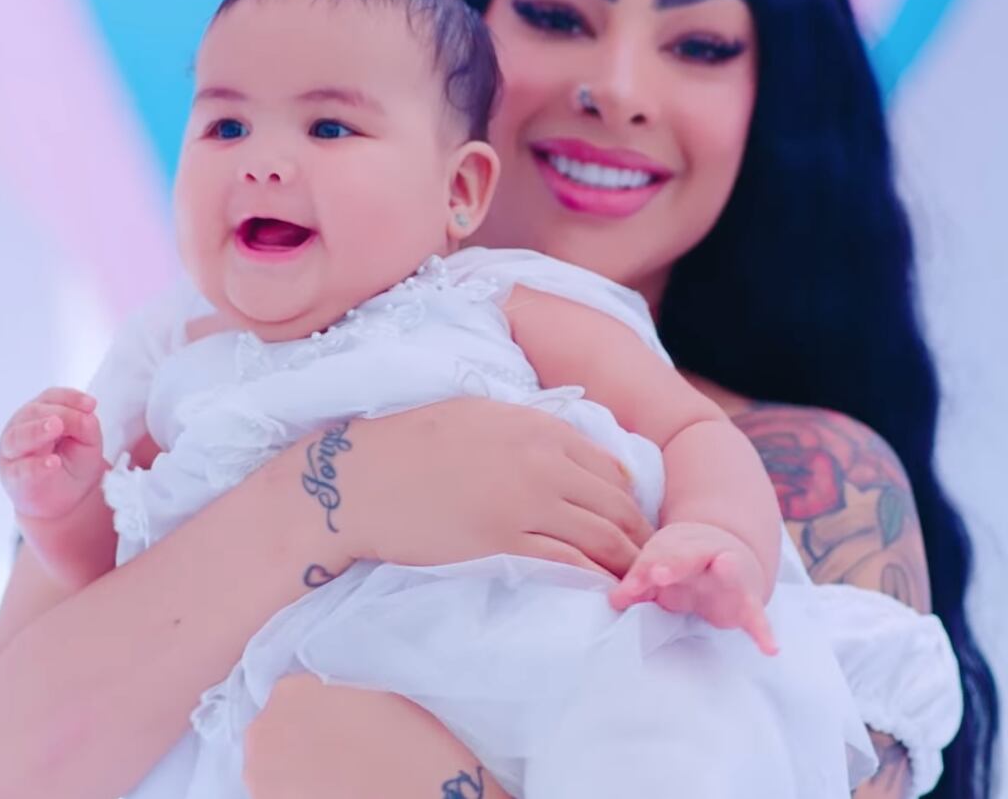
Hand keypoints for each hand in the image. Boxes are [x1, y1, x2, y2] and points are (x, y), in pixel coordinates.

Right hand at [0, 387, 107, 518]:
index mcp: (40, 415)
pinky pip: (22, 469)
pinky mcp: (14, 477)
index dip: (70, 398)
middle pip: (33, 412)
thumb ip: (85, 426)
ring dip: (37, 430)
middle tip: (66, 418)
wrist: (63, 503)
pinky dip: (37, 466)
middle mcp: (22, 428)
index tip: (91, 404)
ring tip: (55, 427)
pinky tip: (53, 463)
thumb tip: (85, 414)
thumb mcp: (88, 443)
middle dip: (55, 413)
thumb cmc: (73, 466)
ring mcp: (14, 453)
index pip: (51, 398)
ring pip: (18, 437)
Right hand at [343, 397, 654, 577]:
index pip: (610, 466)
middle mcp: (542, 461)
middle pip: (616, 503)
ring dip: (626, 562)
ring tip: (634, 582)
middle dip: (640, 535)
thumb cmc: (411, 443)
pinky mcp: (504, 542)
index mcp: (538, 427)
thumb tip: (570, 447)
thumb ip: (529, 430)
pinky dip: (594, 579)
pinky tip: (602, 592)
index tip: (634, 522)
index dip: (630, 499)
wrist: (360, 478)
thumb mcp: (481, 416)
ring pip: (602, 535)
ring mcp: (525, 503)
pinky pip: (568, 564)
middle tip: (648, 561)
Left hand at [609, 521, 777, 654]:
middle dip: (673, 564)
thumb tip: (614, 601)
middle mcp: (707, 555)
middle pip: (689, 556)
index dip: (643, 572)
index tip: (629, 588)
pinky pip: (757, 617)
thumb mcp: (662, 568)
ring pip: (729, 571)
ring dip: (725, 570)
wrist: (729, 555)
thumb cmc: (684, 564)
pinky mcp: (747, 603)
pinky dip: (764, 632)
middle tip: (657, 574)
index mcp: (680, 546)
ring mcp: (730, 577)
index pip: (657, 556)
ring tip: (726, 565)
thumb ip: (640, 584)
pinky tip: (771, 649)